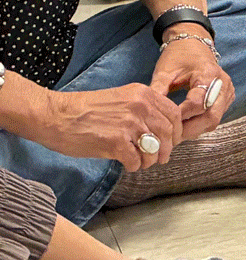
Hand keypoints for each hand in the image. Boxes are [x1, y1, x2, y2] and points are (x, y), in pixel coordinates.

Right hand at [26, 81, 183, 170]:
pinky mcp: (116, 142)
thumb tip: (159, 128)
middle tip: (161, 158)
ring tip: (142, 162)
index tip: (172, 141)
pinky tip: (128, 164)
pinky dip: (134, 166)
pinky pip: (136, 160)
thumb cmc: (84, 110)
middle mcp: (140, 106)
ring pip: (155, 149)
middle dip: (167, 149)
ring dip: (150, 160)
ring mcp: (129, 124)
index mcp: (143, 94)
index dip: (176, 131)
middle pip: (169, 133)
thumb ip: (141, 109)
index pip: (174, 114)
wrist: (55, 116)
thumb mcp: (120, 99)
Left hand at [150, 32, 232, 140]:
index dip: (181, 116)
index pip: (197, 103)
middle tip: (170, 136)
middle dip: (190, 128)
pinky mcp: (226, 97)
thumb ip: (158, 91)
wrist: (193, 45)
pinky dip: (200, 124)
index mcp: (208, 74)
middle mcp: (223, 84)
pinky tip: (185, 125)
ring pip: (215, 120)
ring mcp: (227, 92)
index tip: (164, 122)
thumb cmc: (178, 56)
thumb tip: (148, 113)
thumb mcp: (164, 71)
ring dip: (195, 128)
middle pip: (211, 116)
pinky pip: (216, 116)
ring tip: (176, 133)